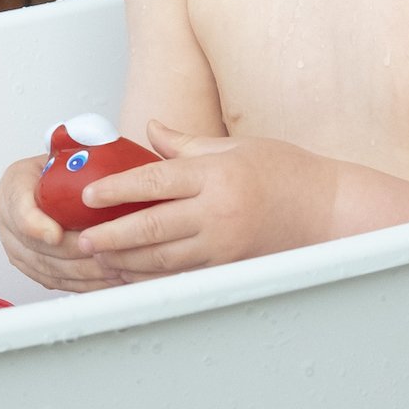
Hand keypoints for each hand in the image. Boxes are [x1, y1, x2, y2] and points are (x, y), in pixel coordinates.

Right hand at [0, 154, 115, 292]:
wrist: (46, 182)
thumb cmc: (58, 165)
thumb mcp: (61, 148)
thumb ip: (72, 145)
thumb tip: (96, 136)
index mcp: (14, 186)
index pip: (19, 209)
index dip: (35, 225)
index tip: (54, 234)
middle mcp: (8, 220)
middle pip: (36, 247)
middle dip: (73, 254)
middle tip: (103, 253)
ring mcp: (17, 247)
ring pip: (48, 269)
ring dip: (82, 273)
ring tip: (112, 269)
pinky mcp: (31, 267)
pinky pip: (55, 281)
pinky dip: (82, 284)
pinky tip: (107, 282)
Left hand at [71, 123, 338, 281]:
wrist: (326, 210)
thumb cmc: (286, 172)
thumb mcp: (235, 147)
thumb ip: (186, 144)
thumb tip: (150, 130)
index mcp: (216, 175)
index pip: (155, 180)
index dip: (117, 189)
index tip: (89, 195)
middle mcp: (218, 212)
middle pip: (151, 226)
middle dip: (112, 234)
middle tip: (82, 238)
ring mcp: (223, 245)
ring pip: (162, 259)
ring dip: (126, 261)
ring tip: (99, 258)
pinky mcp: (229, 268)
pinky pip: (181, 276)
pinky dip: (152, 278)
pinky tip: (132, 276)